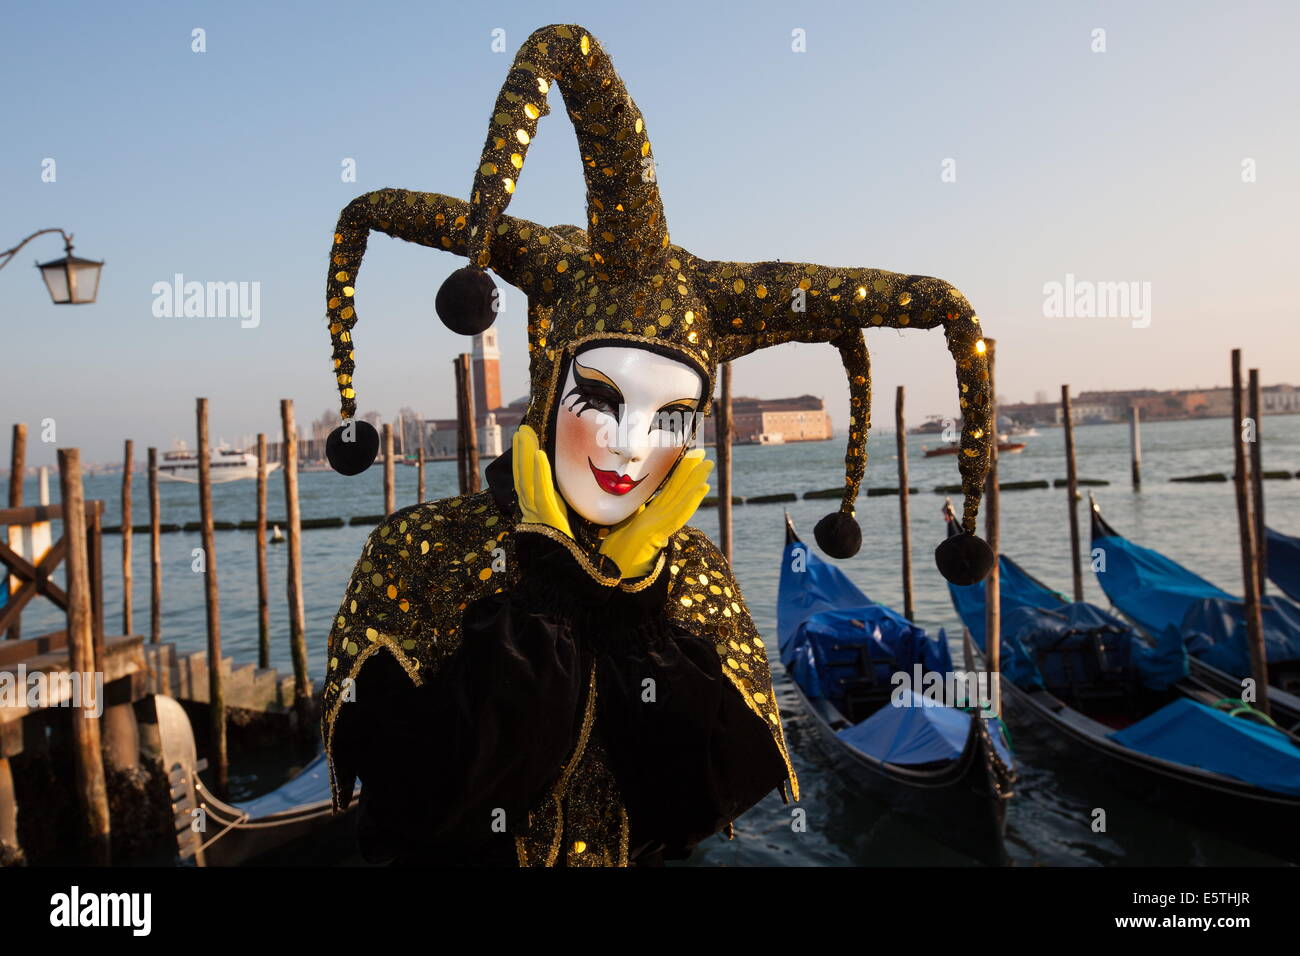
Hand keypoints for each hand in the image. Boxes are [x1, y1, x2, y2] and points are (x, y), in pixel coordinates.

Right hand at [512, 425, 572, 538]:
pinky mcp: (547, 512)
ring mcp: (535, 511)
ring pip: (527, 477)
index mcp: (533, 510)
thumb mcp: (560, 521)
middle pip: (521, 475)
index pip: (525, 481)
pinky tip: (539, 453)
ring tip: (525, 434)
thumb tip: (569, 488)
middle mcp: (529, 508)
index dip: (522, 462)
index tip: (523, 443)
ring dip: (525, 453)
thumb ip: (559, 505)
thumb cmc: (565, 546)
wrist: (565, 565)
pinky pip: (542, 487)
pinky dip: (540, 469)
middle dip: (520, 452)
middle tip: (521, 430)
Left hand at [599, 450, 712, 578]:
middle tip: (705, 455)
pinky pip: (680, 514)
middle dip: (693, 472)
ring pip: (684, 498)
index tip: (689, 454)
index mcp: (653, 514)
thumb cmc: (617, 550)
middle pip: (680, 490)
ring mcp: (662, 524)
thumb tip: (631, 495)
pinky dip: (693, 500)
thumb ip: (633, 509)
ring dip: (697, 481)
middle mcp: (661, 517)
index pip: (670, 488)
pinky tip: (703, 487)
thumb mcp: (625, 521)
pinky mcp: (660, 532)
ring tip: (708, 466)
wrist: (613, 569)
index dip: (680, 471)